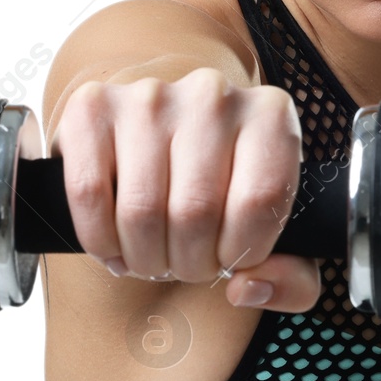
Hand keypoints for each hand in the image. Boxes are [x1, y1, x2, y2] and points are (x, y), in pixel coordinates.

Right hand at [52, 67, 321, 311]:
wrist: (166, 141)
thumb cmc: (226, 192)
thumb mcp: (276, 237)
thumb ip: (291, 280)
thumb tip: (247, 287)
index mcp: (271, 115)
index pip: (261, 200)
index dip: (242, 251)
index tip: (230, 259)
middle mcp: (211, 93)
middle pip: (195, 211)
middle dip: (188, 263)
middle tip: (184, 264)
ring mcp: (148, 95)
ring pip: (141, 210)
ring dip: (144, 257)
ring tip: (153, 256)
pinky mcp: (92, 106)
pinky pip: (89, 194)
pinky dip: (100, 240)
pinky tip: (116, 246)